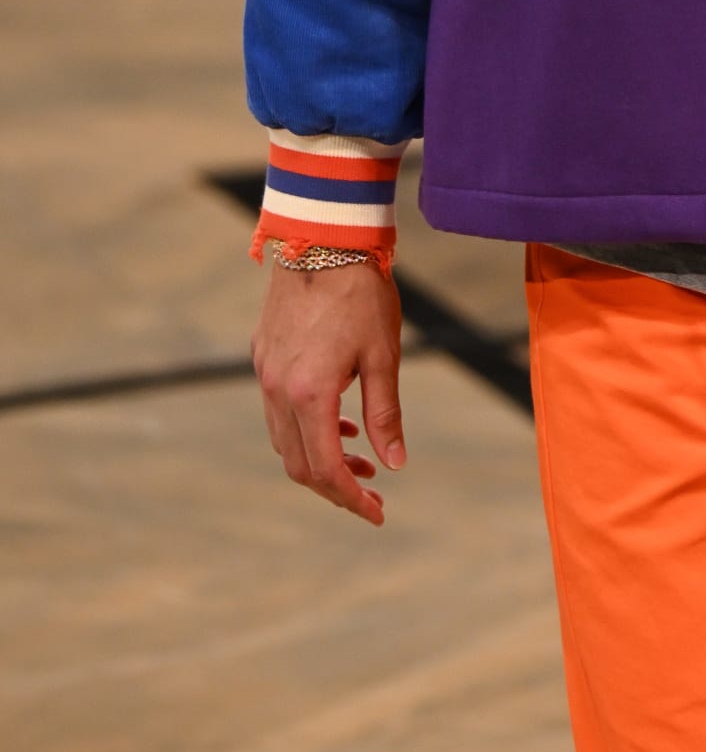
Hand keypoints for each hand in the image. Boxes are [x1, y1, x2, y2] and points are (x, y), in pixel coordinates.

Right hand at [252, 259, 404, 527]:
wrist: (322, 237)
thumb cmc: (361, 292)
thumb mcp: (384, 355)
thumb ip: (385, 413)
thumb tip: (395, 463)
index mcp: (309, 394)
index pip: (325, 469)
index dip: (350, 498)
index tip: (377, 513)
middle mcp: (277, 389)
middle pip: (298, 463)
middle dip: (334, 487)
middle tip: (371, 494)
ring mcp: (265, 372)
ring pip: (284, 439)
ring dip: (319, 458)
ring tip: (360, 460)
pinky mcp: (263, 354)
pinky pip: (278, 410)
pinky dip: (306, 428)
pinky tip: (339, 423)